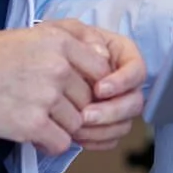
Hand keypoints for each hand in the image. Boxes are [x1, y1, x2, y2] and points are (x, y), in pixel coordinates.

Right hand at [0, 24, 113, 156]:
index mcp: (60, 42)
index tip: (75, 92)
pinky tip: (32, 135)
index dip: (91, 86)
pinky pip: (61, 143)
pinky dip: (49, 143)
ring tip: (35, 118)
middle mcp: (58, 68)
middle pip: (89, 101)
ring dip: (60, 126)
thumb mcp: (31, 35)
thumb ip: (69, 43)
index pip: (102, 72)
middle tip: (48, 108)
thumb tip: (103, 58)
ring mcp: (46, 97)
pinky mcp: (31, 124)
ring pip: (77, 124)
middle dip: (73, 108)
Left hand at [41, 19, 146, 150]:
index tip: (99, 89)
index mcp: (123, 57)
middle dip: (112, 112)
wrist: (35, 64)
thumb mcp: (68, 31)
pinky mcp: (107, 124)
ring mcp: (117, 105)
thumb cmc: (55, 44)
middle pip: (135, 103)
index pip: (138, 71)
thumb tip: (103, 56)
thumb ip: (85, 38)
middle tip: (86, 114)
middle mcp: (125, 83)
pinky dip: (96, 141)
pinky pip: (111, 139)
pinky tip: (77, 137)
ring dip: (102, 130)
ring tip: (76, 128)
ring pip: (124, 125)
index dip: (122, 83)